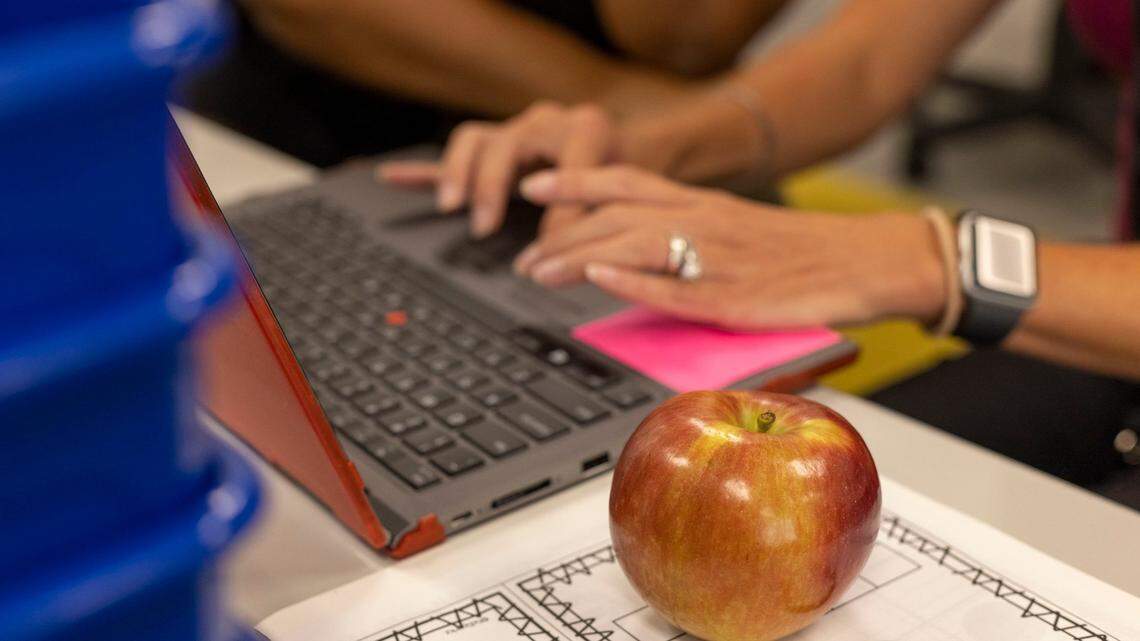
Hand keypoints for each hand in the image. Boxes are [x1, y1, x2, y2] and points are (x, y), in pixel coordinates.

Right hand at [378, 102, 617, 237]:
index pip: (564, 165)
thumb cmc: (632, 174)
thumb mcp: (630, 195)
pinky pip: (454, 157)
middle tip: (484, 226)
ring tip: (451, 207)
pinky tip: (391, 177)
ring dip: (458, 173)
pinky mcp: (495, 152)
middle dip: (490, 185)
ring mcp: (515, 135)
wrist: (633, 145)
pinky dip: (423, 170)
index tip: (552, 249)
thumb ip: (603, 216)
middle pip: (503, 144)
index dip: (558, 211)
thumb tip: (566, 255)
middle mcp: (545, 124)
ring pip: (474, 139)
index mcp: (586, 129)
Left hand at [513, 166, 946, 329]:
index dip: (576, 181)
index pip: (627, 181)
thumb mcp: (739, 229)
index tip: (533, 186)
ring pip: (636, 245)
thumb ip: (690, 235)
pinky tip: (602, 277)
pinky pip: (677, 287)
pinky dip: (635, 279)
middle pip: (617, 216)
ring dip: (581, 255)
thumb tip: (638, 255)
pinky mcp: (736, 298)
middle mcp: (704, 221)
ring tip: (540, 270)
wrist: (868, 260)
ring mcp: (718, 258)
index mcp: (704, 203)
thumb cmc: (804, 251)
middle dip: (563, 234)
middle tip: (523, 257)